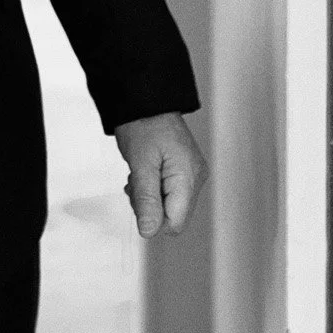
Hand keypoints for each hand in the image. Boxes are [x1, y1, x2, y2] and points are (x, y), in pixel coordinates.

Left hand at [115, 112, 207, 237]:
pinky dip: (153, 188)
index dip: (153, 218)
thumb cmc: (144, 126)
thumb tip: (148, 231)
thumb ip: (146, 199)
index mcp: (188, 178)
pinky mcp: (184, 170)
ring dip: (149, 196)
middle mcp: (196, 178)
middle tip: (136, 183)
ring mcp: (192, 174)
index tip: (138, 198)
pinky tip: (145, 173)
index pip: (175, 223)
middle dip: (150, 207)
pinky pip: (169, 192)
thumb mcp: (141, 164)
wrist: (147, 101)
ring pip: (170, 205)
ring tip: (139, 174)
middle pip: (173, 216)